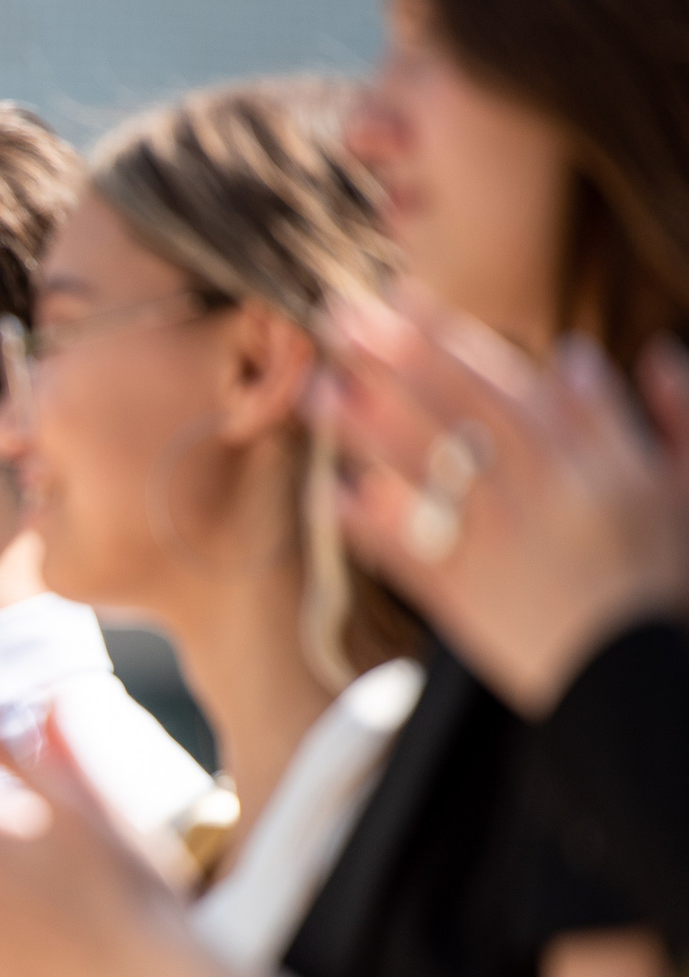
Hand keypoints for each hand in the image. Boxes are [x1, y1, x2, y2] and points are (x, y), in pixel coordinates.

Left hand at [320, 286, 688, 713]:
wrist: (644, 680)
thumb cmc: (669, 586)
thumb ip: (664, 416)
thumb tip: (607, 353)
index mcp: (587, 460)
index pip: (504, 382)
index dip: (446, 337)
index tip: (398, 296)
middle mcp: (539, 493)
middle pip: (456, 413)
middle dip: (393, 361)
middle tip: (336, 316)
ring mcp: (501, 546)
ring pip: (430, 475)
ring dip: (372, 431)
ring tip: (322, 390)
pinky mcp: (472, 603)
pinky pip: (418, 560)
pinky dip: (381, 531)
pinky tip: (339, 498)